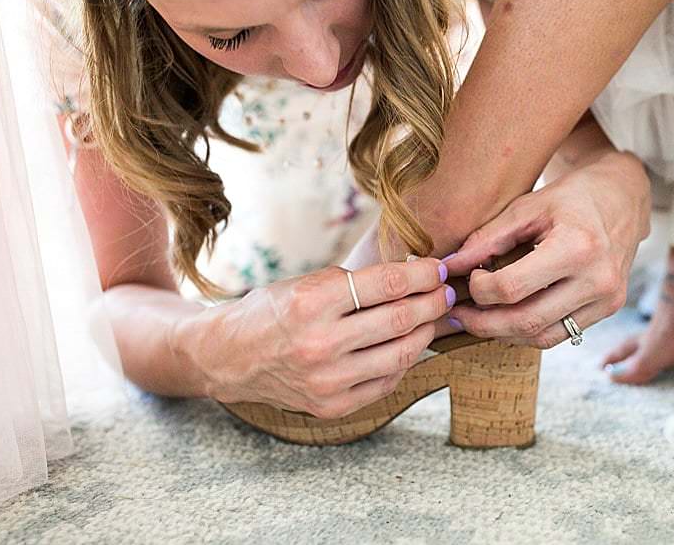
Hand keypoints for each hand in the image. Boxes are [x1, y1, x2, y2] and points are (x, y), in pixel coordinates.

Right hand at [182, 257, 454, 417]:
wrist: (228, 357)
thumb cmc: (271, 312)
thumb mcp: (305, 283)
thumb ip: (353, 283)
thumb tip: (411, 277)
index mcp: (312, 303)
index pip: (386, 285)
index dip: (422, 275)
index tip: (438, 269)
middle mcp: (320, 343)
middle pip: (399, 320)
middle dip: (432, 303)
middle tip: (445, 293)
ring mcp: (327, 380)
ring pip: (400, 354)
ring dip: (425, 333)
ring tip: (433, 319)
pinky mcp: (332, 405)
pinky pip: (385, 382)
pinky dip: (404, 362)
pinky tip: (408, 346)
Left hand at [444, 150, 649, 348]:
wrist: (623, 199)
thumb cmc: (571, 198)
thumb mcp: (528, 207)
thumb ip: (488, 238)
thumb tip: (451, 267)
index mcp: (577, 247)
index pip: (514, 287)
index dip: (481, 289)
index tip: (469, 277)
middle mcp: (598, 279)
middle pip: (527, 320)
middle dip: (484, 323)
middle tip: (458, 314)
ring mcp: (608, 299)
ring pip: (543, 337)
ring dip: (504, 333)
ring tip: (479, 319)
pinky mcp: (609, 309)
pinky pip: (560, 335)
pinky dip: (529, 332)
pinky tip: (508, 318)